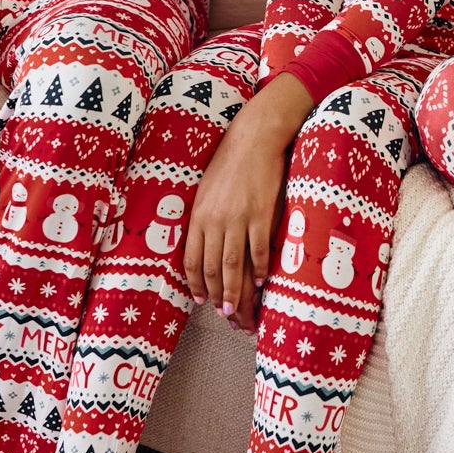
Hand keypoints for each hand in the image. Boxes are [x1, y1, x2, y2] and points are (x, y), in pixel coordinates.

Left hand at [184, 74, 313, 323]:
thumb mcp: (206, 190)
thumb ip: (204, 218)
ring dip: (234, 291)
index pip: (192, 259)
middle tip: (223, 314)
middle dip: (216, 295)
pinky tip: (260, 282)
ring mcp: (238, 218)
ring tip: (237, 310)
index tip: (200, 301)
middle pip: (213, 267)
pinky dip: (258, 269)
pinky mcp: (261, 213)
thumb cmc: (230, 162)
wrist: (253, 138)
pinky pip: (258, 249)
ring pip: (233, 264)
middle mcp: (215, 220)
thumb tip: (204, 243)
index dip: (196, 284)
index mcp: (199, 215)